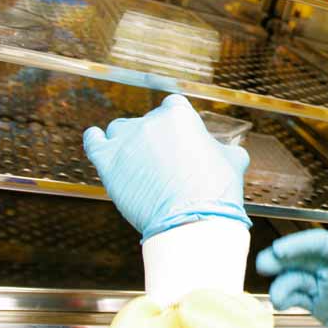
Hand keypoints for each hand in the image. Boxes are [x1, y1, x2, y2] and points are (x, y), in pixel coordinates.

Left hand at [83, 94, 250, 239]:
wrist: (191, 220)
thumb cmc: (215, 192)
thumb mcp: (233, 162)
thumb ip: (225, 150)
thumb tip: (228, 152)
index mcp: (180, 115)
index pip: (173, 107)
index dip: (176, 123)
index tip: (178, 137)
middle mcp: (151, 121)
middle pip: (148, 122)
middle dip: (155, 138)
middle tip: (163, 163)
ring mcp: (126, 140)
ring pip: (120, 130)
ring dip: (127, 140)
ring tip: (135, 161)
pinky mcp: (107, 161)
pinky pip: (94, 142)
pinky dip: (95, 140)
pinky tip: (97, 139)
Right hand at [256, 229, 327, 327]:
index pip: (318, 244)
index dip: (299, 244)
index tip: (282, 249)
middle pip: (301, 258)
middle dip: (281, 258)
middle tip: (265, 263)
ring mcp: (324, 288)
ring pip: (295, 279)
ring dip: (282, 284)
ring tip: (278, 296)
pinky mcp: (320, 307)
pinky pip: (298, 298)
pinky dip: (286, 298)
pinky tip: (281, 302)